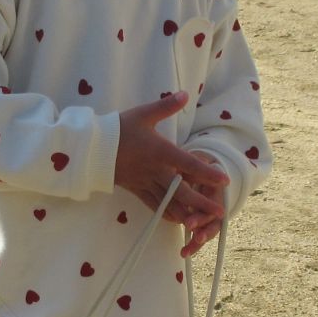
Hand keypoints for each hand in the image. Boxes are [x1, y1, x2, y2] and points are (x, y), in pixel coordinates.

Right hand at [114, 93, 226, 234]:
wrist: (92, 148)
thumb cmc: (119, 129)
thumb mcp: (144, 114)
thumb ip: (166, 106)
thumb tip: (185, 94)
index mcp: (161, 152)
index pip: (189, 165)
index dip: (208, 174)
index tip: (225, 180)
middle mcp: (155, 171)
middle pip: (182, 192)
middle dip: (202, 203)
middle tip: (220, 212)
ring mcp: (145, 183)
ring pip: (169, 203)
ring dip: (187, 213)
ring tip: (203, 222)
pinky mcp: (136, 190)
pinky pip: (154, 206)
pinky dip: (168, 214)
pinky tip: (178, 220)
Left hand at [178, 151, 227, 256]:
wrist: (199, 169)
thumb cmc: (197, 165)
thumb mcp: (198, 163)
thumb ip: (199, 168)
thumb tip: (207, 171)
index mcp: (216, 192)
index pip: (214, 206)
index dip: (205, 215)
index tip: (192, 223)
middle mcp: (216, 206)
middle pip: (213, 222)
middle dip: (203, 231)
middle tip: (193, 237)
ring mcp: (209, 215)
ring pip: (207, 231)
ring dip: (198, 243)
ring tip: (186, 252)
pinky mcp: (200, 221)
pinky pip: (198, 234)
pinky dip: (192, 244)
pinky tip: (184, 251)